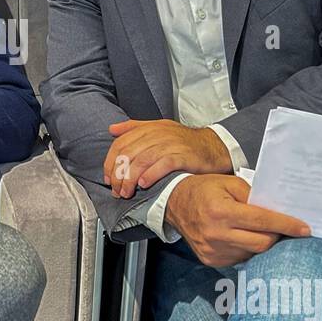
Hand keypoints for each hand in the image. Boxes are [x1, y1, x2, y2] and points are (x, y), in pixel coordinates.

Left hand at [104, 119, 231, 197]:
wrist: (214, 146)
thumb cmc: (184, 141)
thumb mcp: (158, 129)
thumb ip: (134, 128)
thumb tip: (112, 129)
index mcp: (149, 128)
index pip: (121, 144)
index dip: (110, 162)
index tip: (108, 178)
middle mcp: (158, 134)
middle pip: (129, 154)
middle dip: (119, 175)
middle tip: (116, 190)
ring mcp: (171, 144)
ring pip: (142, 160)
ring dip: (131, 179)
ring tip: (127, 192)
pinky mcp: (183, 156)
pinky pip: (163, 164)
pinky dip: (151, 175)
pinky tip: (144, 184)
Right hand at [165, 175, 309, 267]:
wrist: (174, 204)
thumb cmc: (205, 189)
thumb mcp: (230, 183)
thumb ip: (254, 197)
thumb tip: (278, 212)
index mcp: (221, 211)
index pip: (262, 221)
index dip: (286, 225)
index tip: (304, 229)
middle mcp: (216, 234)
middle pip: (262, 243)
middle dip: (277, 236)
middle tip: (283, 228)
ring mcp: (212, 251)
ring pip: (252, 253)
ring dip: (261, 242)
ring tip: (258, 230)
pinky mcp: (211, 260)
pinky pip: (240, 258)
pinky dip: (247, 248)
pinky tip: (242, 237)